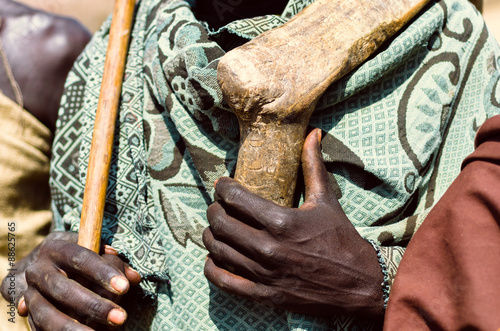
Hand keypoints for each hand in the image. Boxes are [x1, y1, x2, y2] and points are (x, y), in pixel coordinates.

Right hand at [1, 232, 140, 329]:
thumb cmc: (78, 258)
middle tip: (121, 317)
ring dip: (73, 328)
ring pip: (47, 314)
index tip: (125, 287)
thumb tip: (133, 277)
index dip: (102, 273)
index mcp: (56, 249)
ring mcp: (30, 294)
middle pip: (63, 289)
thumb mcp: (94, 252)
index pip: (80, 258)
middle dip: (93, 305)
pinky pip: (39, 329)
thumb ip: (115, 262)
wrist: (43, 268)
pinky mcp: (28, 314)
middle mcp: (38, 270)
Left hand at [203, 129, 384, 316]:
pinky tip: (214, 259)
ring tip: (215, 229)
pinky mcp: (264, 295)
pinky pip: (223, 281)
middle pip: (220, 223)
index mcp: (281, 220)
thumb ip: (313, 165)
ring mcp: (264, 273)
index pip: (234, 198)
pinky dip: (212, 268)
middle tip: (218, 206)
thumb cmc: (341, 238)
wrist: (359, 283)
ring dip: (210, 236)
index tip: (223, 184)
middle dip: (214, 210)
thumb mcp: (326, 200)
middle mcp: (268, 247)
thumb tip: (312, 133)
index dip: (222, 187)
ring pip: (218, 250)